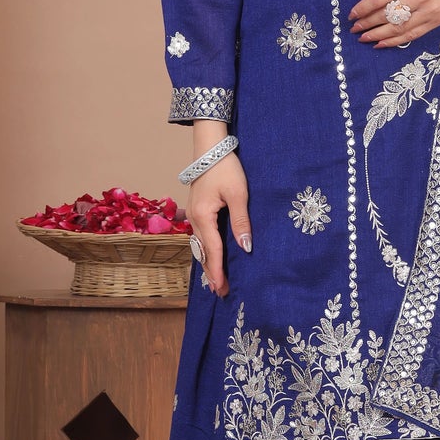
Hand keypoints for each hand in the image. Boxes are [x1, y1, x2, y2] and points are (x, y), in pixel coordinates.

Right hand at [184, 152, 249, 298]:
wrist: (210, 147)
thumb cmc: (225, 168)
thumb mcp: (238, 194)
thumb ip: (241, 222)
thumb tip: (246, 247)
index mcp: (203, 216)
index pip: (212, 250)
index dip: (217, 271)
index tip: (221, 289)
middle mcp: (194, 219)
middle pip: (203, 252)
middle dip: (211, 272)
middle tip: (220, 292)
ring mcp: (194, 214)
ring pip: (200, 245)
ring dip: (208, 262)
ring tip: (216, 279)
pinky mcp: (197, 210)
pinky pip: (201, 236)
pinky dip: (206, 249)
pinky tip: (211, 256)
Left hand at [348, 0, 439, 46]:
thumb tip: (375, 3)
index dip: (362, 8)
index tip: (351, 15)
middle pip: (386, 15)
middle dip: (367, 23)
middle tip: (354, 29)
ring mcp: (427, 11)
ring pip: (397, 28)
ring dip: (377, 35)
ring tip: (364, 39)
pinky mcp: (435, 21)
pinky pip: (411, 35)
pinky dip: (394, 41)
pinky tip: (381, 44)